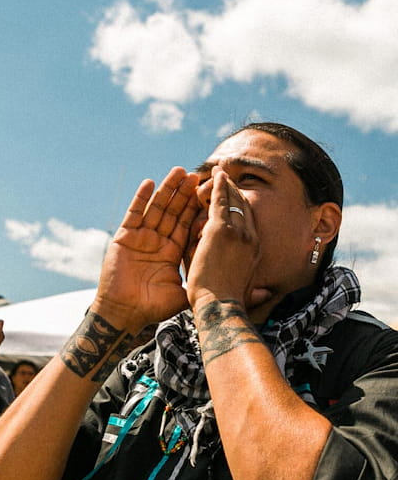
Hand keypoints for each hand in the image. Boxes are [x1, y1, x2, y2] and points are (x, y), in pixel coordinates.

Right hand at [92, 167, 199, 332]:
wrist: (124, 315)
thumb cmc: (151, 308)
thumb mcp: (182, 294)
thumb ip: (198, 282)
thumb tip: (227, 286)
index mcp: (172, 252)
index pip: (187, 224)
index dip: (197, 207)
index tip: (211, 192)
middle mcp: (157, 241)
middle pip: (174, 212)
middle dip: (185, 193)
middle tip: (198, 175)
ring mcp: (140, 238)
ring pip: (156, 208)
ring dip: (167, 190)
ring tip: (178, 172)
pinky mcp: (124, 237)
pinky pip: (134, 214)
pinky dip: (140, 198)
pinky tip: (149, 183)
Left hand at [185, 167, 270, 312]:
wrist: (221, 308)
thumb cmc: (229, 305)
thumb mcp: (245, 293)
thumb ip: (255, 291)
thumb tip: (266, 295)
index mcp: (255, 250)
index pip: (249, 222)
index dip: (242, 208)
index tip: (236, 198)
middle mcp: (251, 237)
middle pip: (244, 207)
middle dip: (235, 191)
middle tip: (226, 177)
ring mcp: (237, 232)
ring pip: (233, 201)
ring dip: (226, 185)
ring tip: (219, 172)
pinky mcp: (221, 231)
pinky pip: (219, 202)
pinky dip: (218, 187)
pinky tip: (214, 176)